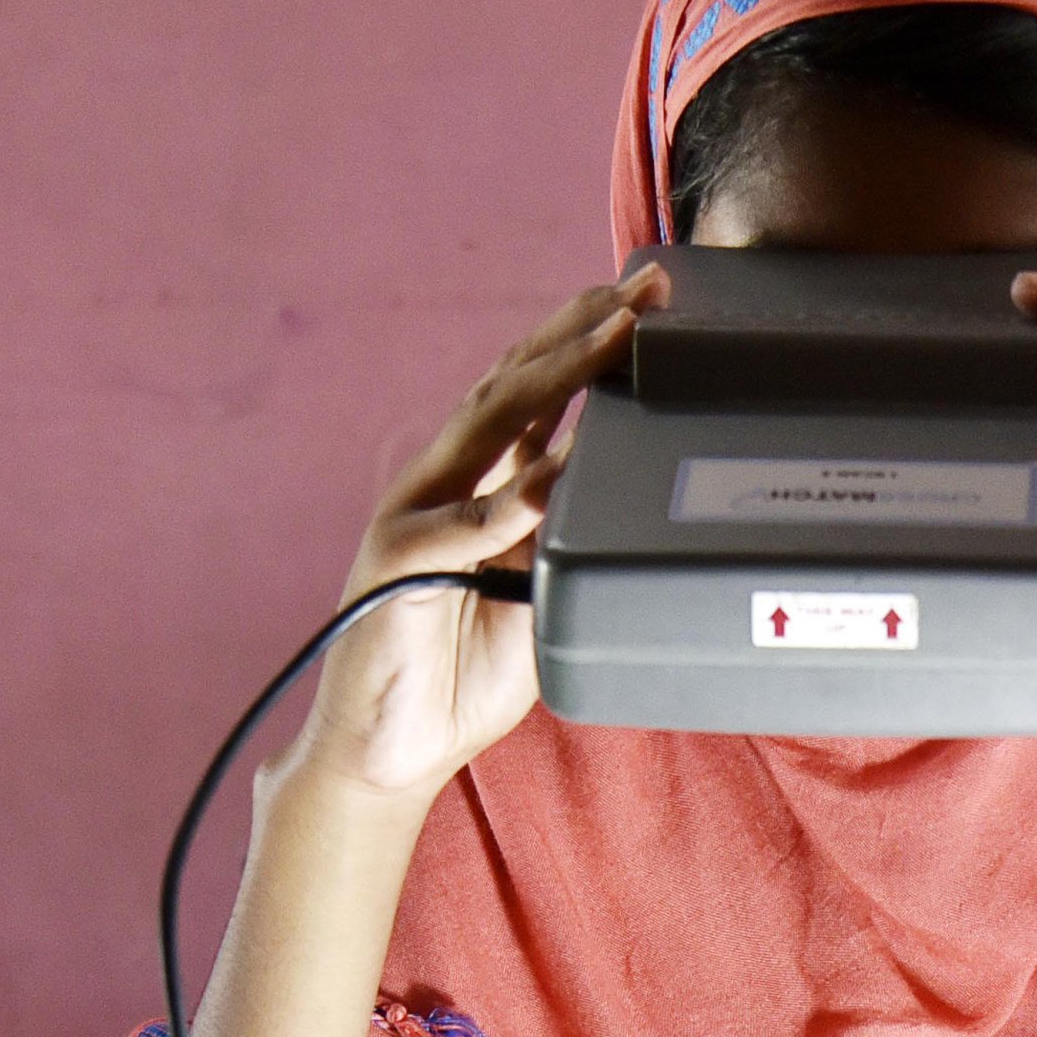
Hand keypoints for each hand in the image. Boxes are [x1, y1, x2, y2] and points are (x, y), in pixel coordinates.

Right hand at [271, 265, 672, 810]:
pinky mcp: (396, 562)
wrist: (393, 747)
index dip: (584, 345)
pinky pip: (459, 527)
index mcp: (479, 486)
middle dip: (579, 331)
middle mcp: (445, 483)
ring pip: (486, 426)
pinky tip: (546, 478)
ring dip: (551, 377)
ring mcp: (416, 514)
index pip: (534, 396)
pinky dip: (506, 503)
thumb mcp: (540, 595)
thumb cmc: (464, 674)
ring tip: (607, 338)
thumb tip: (624, 490)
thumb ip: (569, 539)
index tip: (643, 303)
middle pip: (514, 385)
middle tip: (640, 289)